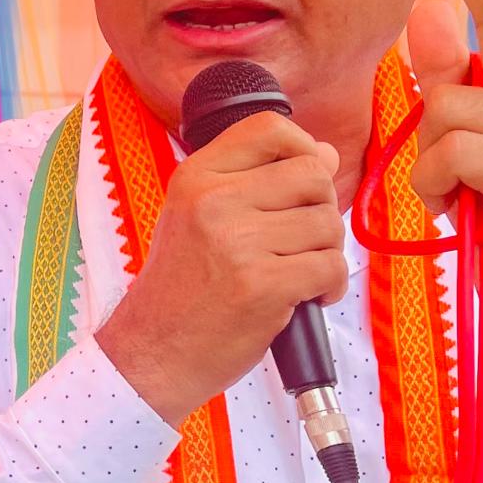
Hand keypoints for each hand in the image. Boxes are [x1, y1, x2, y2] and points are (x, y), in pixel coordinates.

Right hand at [95, 112, 346, 426]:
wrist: (152, 354)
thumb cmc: (183, 287)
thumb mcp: (200, 216)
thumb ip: (258, 181)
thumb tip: (326, 154)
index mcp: (197, 176)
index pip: (270, 128)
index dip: (304, 147)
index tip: (304, 181)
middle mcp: (214, 201)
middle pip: (312, 175)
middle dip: (323, 208)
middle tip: (304, 240)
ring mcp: (238, 243)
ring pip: (327, 223)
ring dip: (326, 252)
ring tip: (300, 273)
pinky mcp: (262, 285)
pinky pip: (330, 266)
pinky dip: (330, 286)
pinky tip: (308, 298)